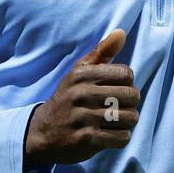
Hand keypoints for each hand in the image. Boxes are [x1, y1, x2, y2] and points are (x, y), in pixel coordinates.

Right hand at [24, 28, 140, 165]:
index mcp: (82, 74)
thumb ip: (101, 52)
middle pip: (132, 96)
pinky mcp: (86, 140)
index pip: (126, 74)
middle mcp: (82, 94)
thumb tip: (121, 33)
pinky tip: (110, 134)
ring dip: (127, 122)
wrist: (41, 132)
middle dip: (131, 103)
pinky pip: (122, 137)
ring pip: (130, 117)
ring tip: (115, 121)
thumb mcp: (78, 72)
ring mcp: (84, 118)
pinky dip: (121, 137)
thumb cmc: (67, 98)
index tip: (116, 90)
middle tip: (119, 107)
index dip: (126, 83)